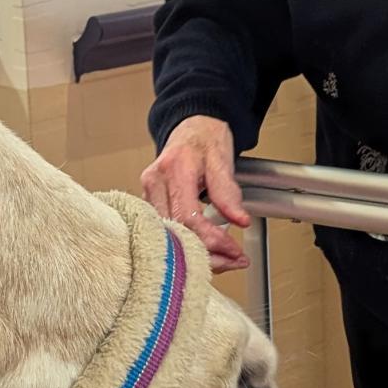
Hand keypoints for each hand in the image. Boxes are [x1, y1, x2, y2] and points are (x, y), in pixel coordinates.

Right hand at [141, 116, 252, 271]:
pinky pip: (165, 230)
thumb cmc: (206, 138)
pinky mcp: (150, 201)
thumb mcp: (222, 160)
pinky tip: (205, 249)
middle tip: (233, 260)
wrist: (193, 126)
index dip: (212, 239)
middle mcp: (155, 182)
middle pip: (175, 232)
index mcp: (174, 170)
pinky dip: (186, 244)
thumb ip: (228, 192)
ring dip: (196, 253)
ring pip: (168, 236)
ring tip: (224, 258)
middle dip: (206, 253)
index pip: (188, 217)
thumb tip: (239, 219)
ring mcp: (148, 192)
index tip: (234, 250)